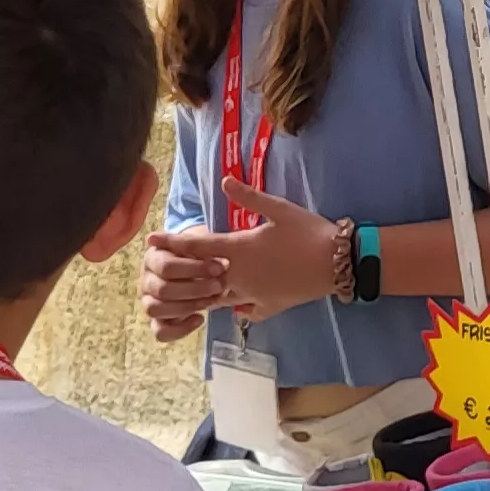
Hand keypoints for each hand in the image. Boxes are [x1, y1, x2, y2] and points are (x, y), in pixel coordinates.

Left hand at [145, 182, 338, 322]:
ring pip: (217, 297)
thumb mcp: (279, 209)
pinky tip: (235, 302)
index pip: (196, 246)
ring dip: (204, 291)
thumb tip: (224, 180)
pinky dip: (236, 306)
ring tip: (191, 286)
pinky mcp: (269, 306)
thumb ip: (248, 196)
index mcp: (239, 250)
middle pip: (200, 276)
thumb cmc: (309, 231)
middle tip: (166, 266)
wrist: (338, 262)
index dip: (172, 242)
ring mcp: (253, 294)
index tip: (151, 240)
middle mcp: (239, 276)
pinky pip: (244, 310)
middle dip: (182, 270)